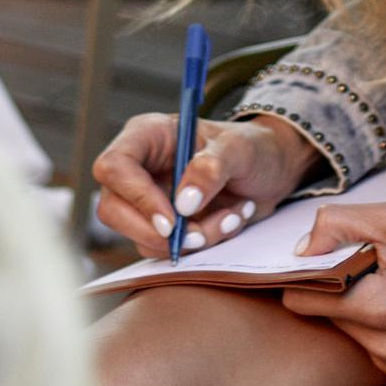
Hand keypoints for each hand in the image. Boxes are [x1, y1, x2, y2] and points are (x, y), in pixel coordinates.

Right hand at [92, 110, 315, 261]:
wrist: (273, 170)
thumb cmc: (253, 148)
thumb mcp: (240, 149)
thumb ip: (212, 168)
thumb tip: (184, 203)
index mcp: (148, 136)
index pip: (114, 166)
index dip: (135, 196)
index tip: (172, 220)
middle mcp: (139, 168)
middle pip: (112, 209)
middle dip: (156, 232)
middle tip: (199, 236)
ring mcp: (148, 199)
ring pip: (141, 236)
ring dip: (191, 239)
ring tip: (232, 216)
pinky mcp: (164, 224)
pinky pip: (167, 248)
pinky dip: (203, 243)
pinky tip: (230, 220)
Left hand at [280, 204, 385, 376]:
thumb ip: (336, 225)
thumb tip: (301, 251)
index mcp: (379, 308)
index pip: (303, 300)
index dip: (303, 275)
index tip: (314, 259)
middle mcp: (384, 345)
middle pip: (323, 313)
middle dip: (337, 288)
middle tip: (370, 267)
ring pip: (343, 328)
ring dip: (355, 306)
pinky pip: (365, 341)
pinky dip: (373, 322)